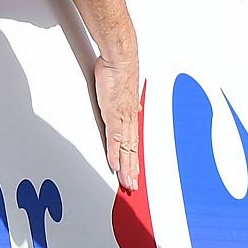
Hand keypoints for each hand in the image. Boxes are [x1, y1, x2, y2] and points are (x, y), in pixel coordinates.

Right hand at [93, 55, 140, 190]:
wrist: (120, 60)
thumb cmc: (120, 72)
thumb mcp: (125, 90)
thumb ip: (128, 104)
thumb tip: (135, 110)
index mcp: (131, 115)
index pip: (134, 143)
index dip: (134, 159)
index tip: (135, 172)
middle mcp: (129, 119)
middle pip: (132, 151)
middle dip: (132, 170)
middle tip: (133, 187)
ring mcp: (122, 119)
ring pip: (125, 150)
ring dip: (126, 168)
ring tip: (126, 183)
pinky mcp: (112, 115)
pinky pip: (114, 140)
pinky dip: (114, 155)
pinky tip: (114, 166)